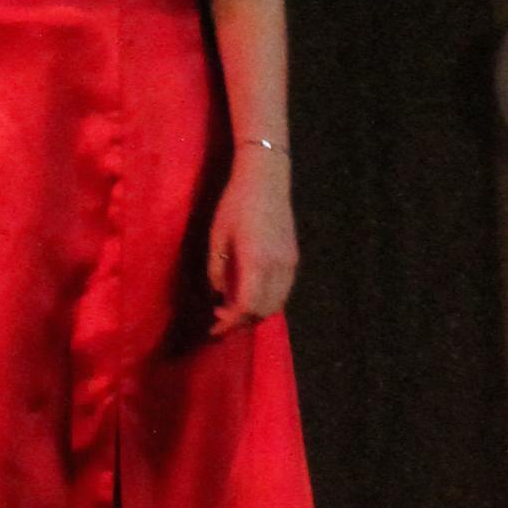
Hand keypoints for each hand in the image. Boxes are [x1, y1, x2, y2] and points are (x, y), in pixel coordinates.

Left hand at [205, 148, 296, 335]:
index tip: (213, 329)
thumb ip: (217, 270)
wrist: (266, 178)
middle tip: (220, 320)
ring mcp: (289, 263)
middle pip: (263, 311)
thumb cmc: (235, 204)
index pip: (245, 307)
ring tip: (232, 309)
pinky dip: (266, 300)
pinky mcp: (293, 258)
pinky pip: (282, 291)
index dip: (229, 324)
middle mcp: (278, 267)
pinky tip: (249, 293)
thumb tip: (219, 296)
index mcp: (256, 262)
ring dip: (255, 313)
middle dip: (241, 322)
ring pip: (276, 304)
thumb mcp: (217, 236)